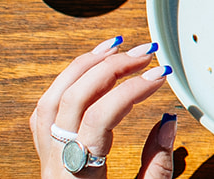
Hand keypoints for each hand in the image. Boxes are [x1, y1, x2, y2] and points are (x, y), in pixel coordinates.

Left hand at [31, 38, 173, 178]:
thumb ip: (157, 166)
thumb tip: (167, 120)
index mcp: (77, 177)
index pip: (99, 117)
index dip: (131, 90)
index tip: (162, 76)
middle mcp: (55, 164)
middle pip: (72, 99)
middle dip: (110, 69)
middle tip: (146, 53)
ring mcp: (46, 159)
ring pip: (51, 99)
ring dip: (84, 66)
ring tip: (117, 47)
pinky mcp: (46, 156)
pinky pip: (46, 110)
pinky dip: (68, 82)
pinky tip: (91, 68)